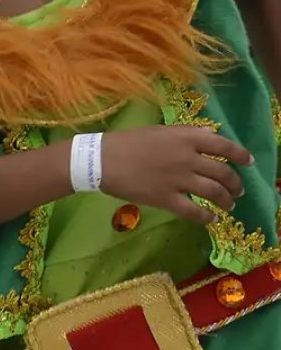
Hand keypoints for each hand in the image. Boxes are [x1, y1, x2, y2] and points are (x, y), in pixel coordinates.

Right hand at [102, 126, 251, 224]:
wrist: (100, 160)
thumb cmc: (126, 142)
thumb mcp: (159, 130)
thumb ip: (186, 133)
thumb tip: (210, 135)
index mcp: (186, 138)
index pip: (223, 145)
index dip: (240, 155)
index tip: (248, 162)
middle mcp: (187, 158)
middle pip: (223, 172)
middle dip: (235, 184)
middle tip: (237, 191)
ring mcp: (177, 179)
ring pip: (213, 192)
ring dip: (225, 200)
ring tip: (228, 205)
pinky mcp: (165, 198)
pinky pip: (193, 211)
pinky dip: (206, 217)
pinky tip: (210, 219)